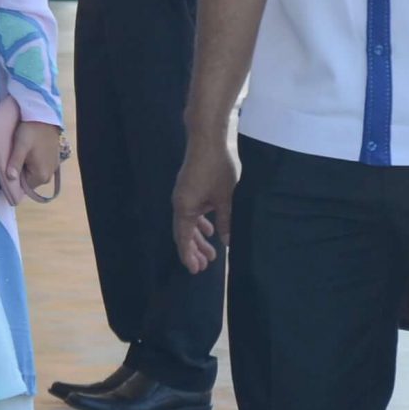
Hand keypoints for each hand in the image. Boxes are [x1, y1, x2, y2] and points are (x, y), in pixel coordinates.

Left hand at [7, 121, 63, 200]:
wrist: (46, 115)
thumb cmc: (32, 130)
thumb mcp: (20, 145)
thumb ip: (15, 163)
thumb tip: (9, 178)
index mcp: (41, 175)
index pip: (22, 187)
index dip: (12, 179)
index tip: (6, 169)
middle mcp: (49, 175)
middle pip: (28, 181)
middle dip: (19, 172)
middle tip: (12, 158)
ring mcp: (52, 168)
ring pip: (33, 173)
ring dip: (26, 166)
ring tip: (19, 154)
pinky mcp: (53, 160)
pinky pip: (39, 166)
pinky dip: (33, 162)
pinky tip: (28, 152)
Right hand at [173, 137, 237, 274]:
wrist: (206, 139)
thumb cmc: (216, 168)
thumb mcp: (225, 198)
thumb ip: (226, 222)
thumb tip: (228, 242)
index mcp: (184, 208)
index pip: (183, 239)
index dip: (189, 256)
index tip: (195, 270)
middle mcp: (180, 203)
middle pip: (184, 233)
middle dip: (194, 250)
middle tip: (205, 266)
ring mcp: (184, 195)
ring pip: (189, 223)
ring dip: (199, 238)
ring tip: (211, 253)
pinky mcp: (190, 188)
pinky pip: (192, 212)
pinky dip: (200, 223)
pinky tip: (211, 229)